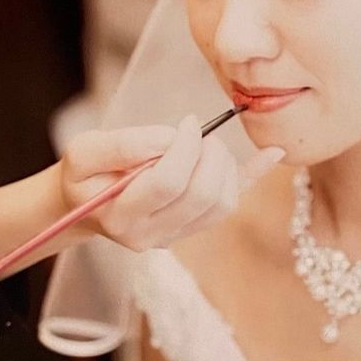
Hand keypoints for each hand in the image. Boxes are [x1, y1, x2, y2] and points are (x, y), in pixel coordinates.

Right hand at [57, 114, 284, 251]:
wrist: (87, 201)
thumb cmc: (86, 173)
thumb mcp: (85, 151)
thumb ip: (124, 145)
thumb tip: (174, 138)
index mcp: (121, 217)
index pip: (167, 183)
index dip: (183, 147)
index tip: (187, 124)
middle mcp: (151, 235)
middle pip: (201, 195)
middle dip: (209, 155)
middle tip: (199, 133)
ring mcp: (176, 236)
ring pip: (221, 203)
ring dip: (224, 164)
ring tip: (205, 145)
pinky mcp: (194, 226)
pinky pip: (232, 202)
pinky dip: (253, 176)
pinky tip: (275, 154)